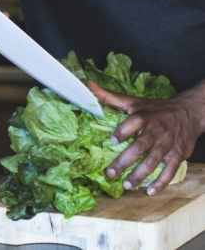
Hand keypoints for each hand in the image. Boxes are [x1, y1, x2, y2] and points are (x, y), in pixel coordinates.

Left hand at [88, 80, 203, 194]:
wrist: (187, 114)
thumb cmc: (155, 109)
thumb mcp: (133, 101)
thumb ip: (109, 96)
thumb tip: (88, 85)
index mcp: (144, 117)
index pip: (133, 123)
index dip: (123, 132)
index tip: (112, 141)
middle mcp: (156, 131)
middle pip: (139, 148)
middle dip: (124, 161)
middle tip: (110, 173)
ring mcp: (167, 145)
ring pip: (153, 162)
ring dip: (139, 175)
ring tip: (126, 184)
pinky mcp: (178, 156)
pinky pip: (170, 171)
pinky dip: (160, 183)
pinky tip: (149, 192)